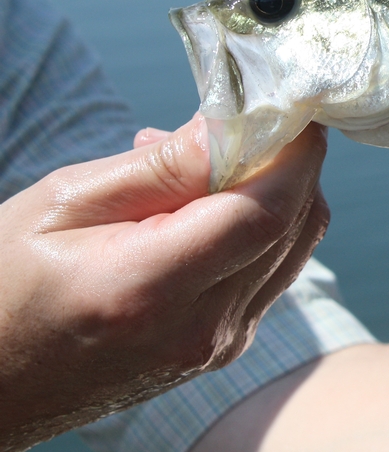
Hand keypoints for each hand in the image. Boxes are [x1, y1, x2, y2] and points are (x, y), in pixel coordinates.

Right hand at [0, 117, 329, 451]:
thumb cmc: (6, 286)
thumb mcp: (64, 204)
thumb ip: (163, 167)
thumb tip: (239, 121)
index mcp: (149, 291)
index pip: (266, 213)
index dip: (294, 153)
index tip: (290, 104)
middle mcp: (200, 329)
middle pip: (294, 225)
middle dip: (288, 160)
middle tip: (242, 119)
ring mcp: (220, 346)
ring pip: (296, 245)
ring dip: (275, 189)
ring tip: (203, 163)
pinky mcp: (226, 347)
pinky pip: (273, 269)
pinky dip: (258, 224)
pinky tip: (202, 205)